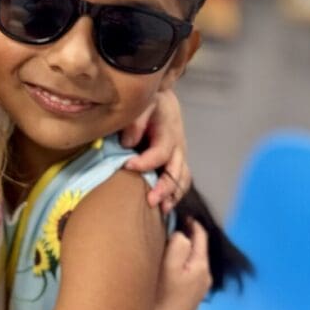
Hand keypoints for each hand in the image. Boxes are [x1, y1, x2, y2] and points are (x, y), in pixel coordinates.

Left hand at [121, 90, 189, 214]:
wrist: (163, 100)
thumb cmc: (150, 102)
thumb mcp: (143, 103)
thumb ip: (136, 121)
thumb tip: (128, 144)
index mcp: (169, 132)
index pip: (159, 153)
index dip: (145, 163)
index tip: (126, 166)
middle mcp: (178, 147)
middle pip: (176, 171)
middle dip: (164, 188)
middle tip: (150, 201)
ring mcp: (180, 156)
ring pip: (183, 179)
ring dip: (173, 195)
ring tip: (162, 209)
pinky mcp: (177, 162)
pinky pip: (181, 181)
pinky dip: (175, 194)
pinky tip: (165, 207)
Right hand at [149, 219, 210, 309]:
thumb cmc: (160, 295)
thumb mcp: (169, 265)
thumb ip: (178, 244)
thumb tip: (182, 234)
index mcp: (201, 267)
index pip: (200, 236)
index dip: (191, 223)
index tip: (180, 213)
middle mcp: (204, 278)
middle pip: (198, 249)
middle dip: (187, 236)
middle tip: (171, 224)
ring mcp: (197, 290)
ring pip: (192, 261)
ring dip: (183, 250)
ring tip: (167, 242)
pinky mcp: (188, 299)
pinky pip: (187, 273)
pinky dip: (180, 263)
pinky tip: (167, 265)